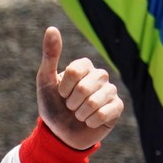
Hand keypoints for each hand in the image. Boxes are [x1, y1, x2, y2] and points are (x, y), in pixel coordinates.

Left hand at [35, 26, 122, 150]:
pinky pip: (105, 113)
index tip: (61, 93)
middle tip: (70, 107)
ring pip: (95, 102)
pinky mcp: (117, 108)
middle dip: (71, 103)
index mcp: (84, 66)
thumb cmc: (52, 106)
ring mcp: (110, 91)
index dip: (64, 87)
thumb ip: (50, 55)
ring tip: (78, 115)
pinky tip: (89, 122)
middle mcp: (100, 75)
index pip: (75, 70)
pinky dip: (91, 121)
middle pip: (85, 87)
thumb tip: (51, 28)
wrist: (60, 134)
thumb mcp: (45, 81)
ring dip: (80, 114)